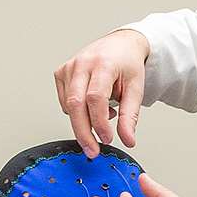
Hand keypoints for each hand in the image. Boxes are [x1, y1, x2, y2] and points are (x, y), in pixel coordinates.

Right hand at [54, 28, 149, 157]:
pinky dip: (78, 111)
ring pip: (69, 106)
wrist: (120, 45)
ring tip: (105, 113)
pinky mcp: (60, 73)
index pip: (95, 98)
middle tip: (93, 151)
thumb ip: (131, 116)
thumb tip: (128, 140)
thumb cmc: (127, 64)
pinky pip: (65, 102)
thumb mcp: (136, 89)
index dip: (99, 122)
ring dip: (84, 120)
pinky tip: (92, 104)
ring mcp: (68, 67)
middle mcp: (82, 63)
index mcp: (103, 64)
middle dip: (83, 132)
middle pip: (75, 104)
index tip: (107, 139)